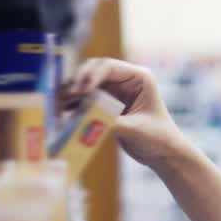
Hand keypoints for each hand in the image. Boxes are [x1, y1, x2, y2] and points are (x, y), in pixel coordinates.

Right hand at [62, 58, 189, 167]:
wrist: (162, 153)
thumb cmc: (158, 138)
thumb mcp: (136, 129)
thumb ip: (112, 122)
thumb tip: (85, 119)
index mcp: (139, 77)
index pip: (109, 66)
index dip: (91, 75)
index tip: (80, 91)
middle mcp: (124, 80)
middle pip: (92, 71)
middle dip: (77, 82)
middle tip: (64, 97)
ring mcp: (113, 91)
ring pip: (84, 84)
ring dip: (70, 93)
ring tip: (58, 107)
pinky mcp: (104, 104)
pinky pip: (84, 99)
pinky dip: (72, 105)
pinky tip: (63, 115)